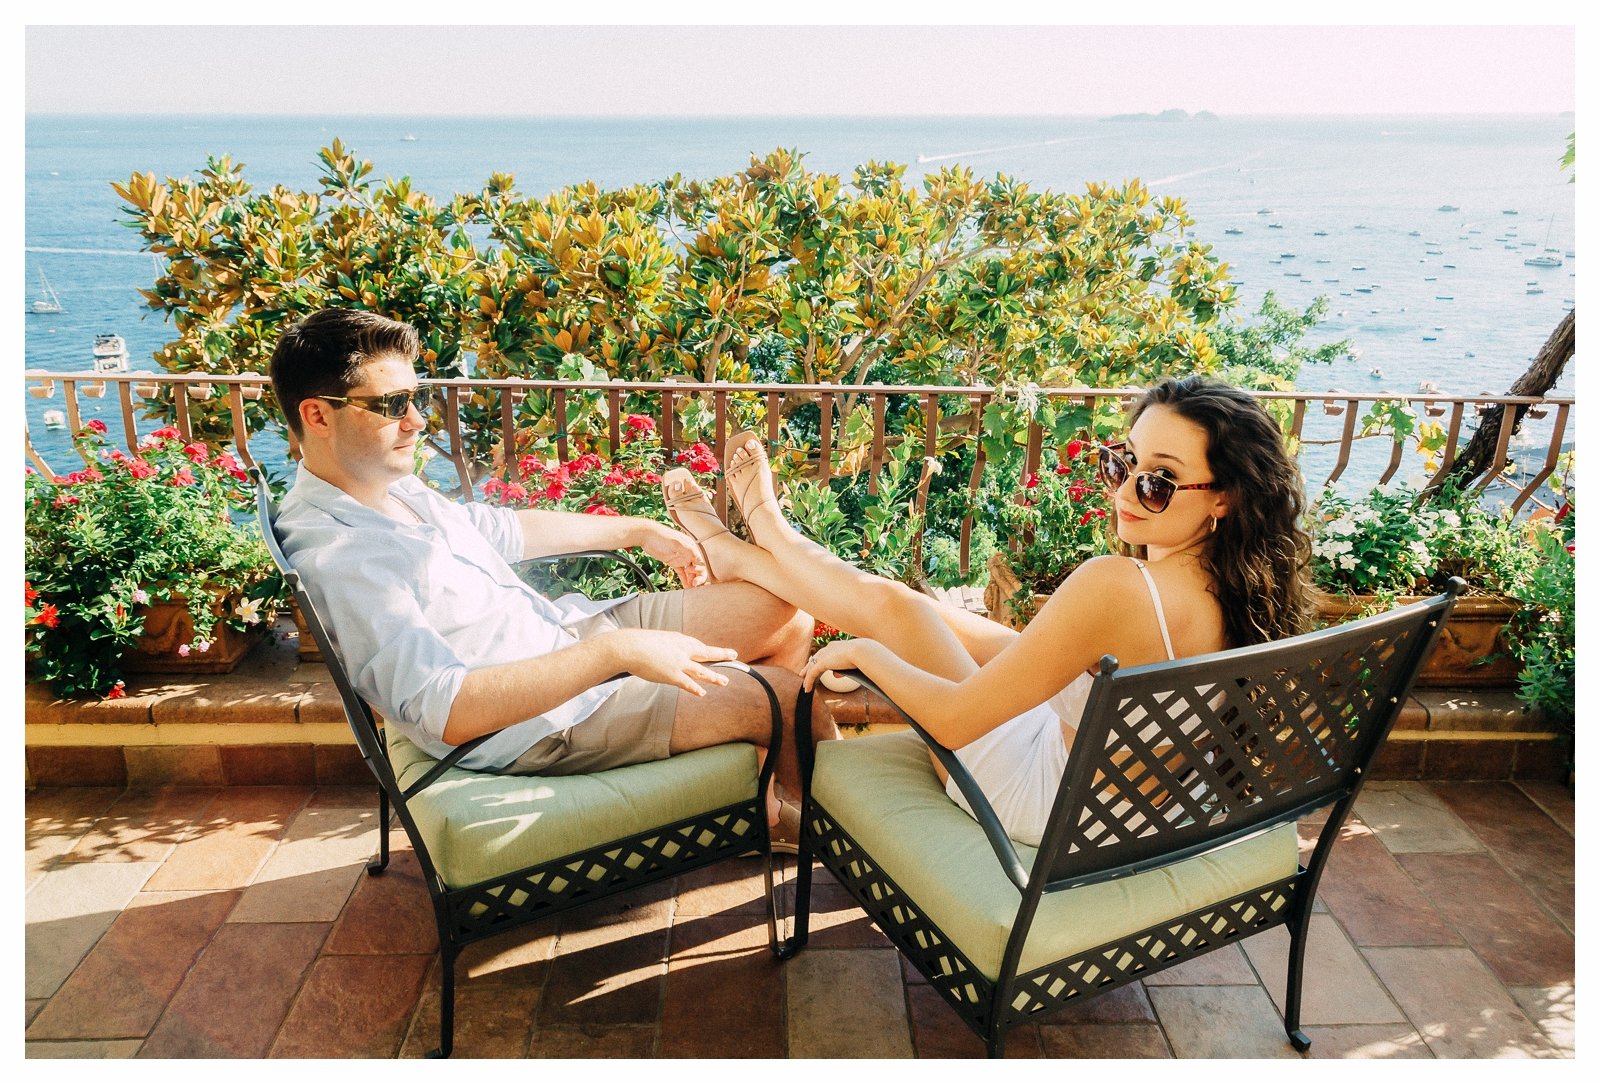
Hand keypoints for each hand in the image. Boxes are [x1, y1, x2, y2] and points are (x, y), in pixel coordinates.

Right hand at [594, 628, 737, 696]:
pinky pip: (688, 684)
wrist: (629, 647)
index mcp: (678, 639)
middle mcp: (683, 650)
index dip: (708, 650)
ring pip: (702, 670)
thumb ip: (665, 647)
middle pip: (707, 652)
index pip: (697, 645)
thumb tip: (665, 654)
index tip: (716, 652)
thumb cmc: (638, 643)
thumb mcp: (656, 640)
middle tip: (734, 655)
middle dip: (722, 654)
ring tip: (724, 681)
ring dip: (714, 676)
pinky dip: (696, 689)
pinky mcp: (673, 675)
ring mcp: (679, 663)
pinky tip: (702, 693)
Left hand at [636, 521, 709, 587]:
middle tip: (693, 585)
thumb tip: (701, 561)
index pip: (701, 563)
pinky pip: (681, 572)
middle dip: (697, 578)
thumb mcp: (677, 544)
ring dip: (691, 580)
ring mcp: (680, 558)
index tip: (692, 577)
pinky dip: (684, 579)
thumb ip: (690, 551)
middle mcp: (688, 553)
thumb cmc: (661, 537)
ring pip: (690, 572)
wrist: (646, 535)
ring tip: (690, 590)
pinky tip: (685, 587)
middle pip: (697, 568)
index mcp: (691, 548)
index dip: (700, 572)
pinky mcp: (673, 561)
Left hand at [802, 637, 872, 691]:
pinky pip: (812, 674)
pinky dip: (809, 681)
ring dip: (808, 676)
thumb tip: (835, 675)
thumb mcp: (852, 663)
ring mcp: (824, 655)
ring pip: (812, 666)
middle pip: (815, 658)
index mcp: (837, 646)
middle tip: (803, 673)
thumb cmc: (863, 656)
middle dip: (809, 666)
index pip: (825, 653)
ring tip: (805, 685)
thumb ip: (842, 669)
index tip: (818, 666)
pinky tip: (807, 689)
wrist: (862, 652)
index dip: (821, 660)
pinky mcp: (822, 663)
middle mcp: (828, 648)